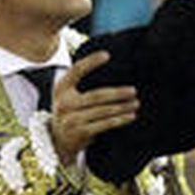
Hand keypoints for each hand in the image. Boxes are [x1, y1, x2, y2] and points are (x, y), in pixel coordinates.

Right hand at [50, 52, 140, 166]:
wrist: (59, 140)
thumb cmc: (72, 110)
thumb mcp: (70, 94)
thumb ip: (83, 83)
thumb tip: (114, 68)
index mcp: (62, 88)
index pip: (76, 71)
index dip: (90, 62)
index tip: (107, 55)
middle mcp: (64, 103)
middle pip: (96, 96)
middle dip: (117, 93)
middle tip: (133, 91)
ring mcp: (71, 119)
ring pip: (102, 111)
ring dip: (122, 107)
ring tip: (135, 103)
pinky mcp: (79, 132)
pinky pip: (103, 124)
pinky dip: (119, 120)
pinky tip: (130, 116)